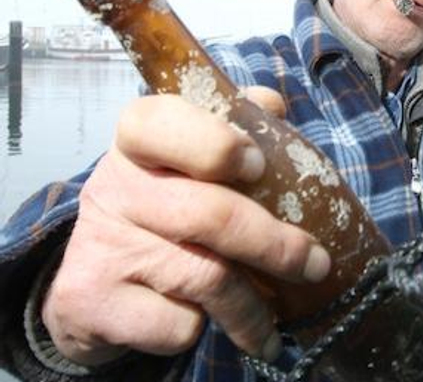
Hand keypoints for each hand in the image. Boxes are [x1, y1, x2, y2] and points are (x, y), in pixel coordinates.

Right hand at [42, 87, 330, 364]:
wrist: (95, 289)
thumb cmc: (167, 208)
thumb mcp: (194, 160)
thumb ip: (238, 126)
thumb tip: (274, 106)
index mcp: (139, 140)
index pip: (161, 123)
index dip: (215, 143)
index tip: (258, 166)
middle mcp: (113, 185)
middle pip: (208, 214)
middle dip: (276, 246)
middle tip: (317, 266)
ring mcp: (100, 245)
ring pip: (203, 277)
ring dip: (254, 308)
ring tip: (274, 325)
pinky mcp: (92, 302)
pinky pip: (176, 323)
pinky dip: (199, 330)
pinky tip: (201, 322)